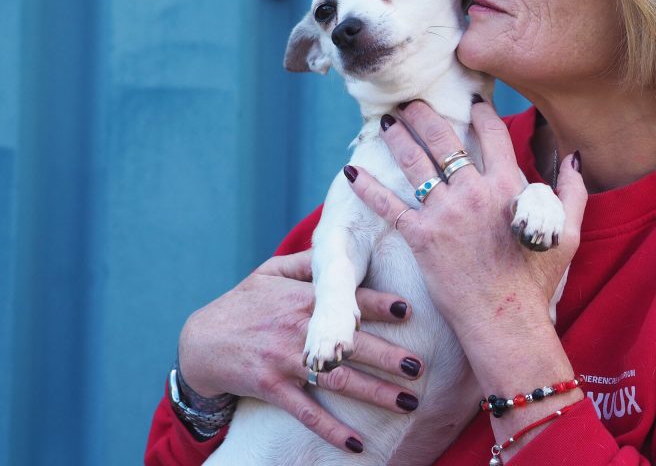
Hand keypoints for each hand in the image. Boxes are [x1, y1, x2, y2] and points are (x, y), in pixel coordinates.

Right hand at [176, 249, 423, 450]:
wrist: (200, 341)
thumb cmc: (242, 303)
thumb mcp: (271, 272)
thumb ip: (308, 262)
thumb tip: (339, 247)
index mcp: (304, 298)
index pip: (349, 300)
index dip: (379, 304)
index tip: (409, 310)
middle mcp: (299, 329)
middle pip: (352, 344)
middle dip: (389, 356)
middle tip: (420, 366)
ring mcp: (285, 361)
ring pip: (338, 380)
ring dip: (376, 393)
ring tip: (408, 402)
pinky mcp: (272, 388)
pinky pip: (306, 413)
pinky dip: (332, 430)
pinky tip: (357, 444)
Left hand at [345, 99, 586, 339]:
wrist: (505, 319)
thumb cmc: (537, 280)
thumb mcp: (568, 232)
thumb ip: (571, 191)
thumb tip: (572, 156)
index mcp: (508, 186)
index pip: (492, 135)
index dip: (481, 113)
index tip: (470, 100)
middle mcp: (473, 191)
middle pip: (445, 139)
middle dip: (425, 114)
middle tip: (412, 101)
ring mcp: (445, 213)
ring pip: (415, 163)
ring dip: (398, 137)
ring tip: (387, 121)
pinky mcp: (421, 237)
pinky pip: (389, 206)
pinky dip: (369, 188)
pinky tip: (352, 172)